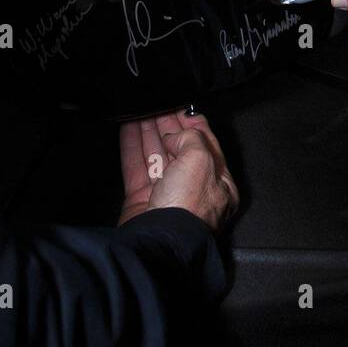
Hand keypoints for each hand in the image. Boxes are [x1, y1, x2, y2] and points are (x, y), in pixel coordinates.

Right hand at [118, 109, 237, 234]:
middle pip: (180, 149)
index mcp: (218, 184)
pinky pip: (136, 167)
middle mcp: (193, 190)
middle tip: (159, 107)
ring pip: (156, 156)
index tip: (183, 108)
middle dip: (169, 127)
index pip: (206, 146)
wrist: (160, 239)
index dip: (194, 125)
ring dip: (149, 132)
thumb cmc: (187, 206)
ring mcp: (167, 196)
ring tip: (140, 112)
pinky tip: (128, 130)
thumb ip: (191, 139)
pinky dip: (131, 146)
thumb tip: (175, 135)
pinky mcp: (142, 201)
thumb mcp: (201, 160)